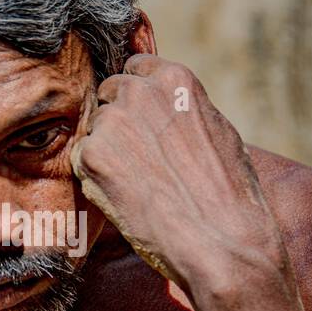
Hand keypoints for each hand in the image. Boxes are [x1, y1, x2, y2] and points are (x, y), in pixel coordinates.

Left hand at [70, 55, 285, 292]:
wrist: (221, 242)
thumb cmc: (230, 194)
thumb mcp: (218, 131)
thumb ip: (185, 109)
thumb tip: (167, 107)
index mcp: (175, 80)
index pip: (136, 68)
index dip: (136, 96)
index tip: (143, 119)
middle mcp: (140, 92)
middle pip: (109, 94)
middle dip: (119, 120)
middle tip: (139, 158)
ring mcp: (113, 122)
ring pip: (95, 128)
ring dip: (107, 150)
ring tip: (139, 183)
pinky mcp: (93, 156)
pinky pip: (81, 159)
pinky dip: (95, 178)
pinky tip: (125, 197)